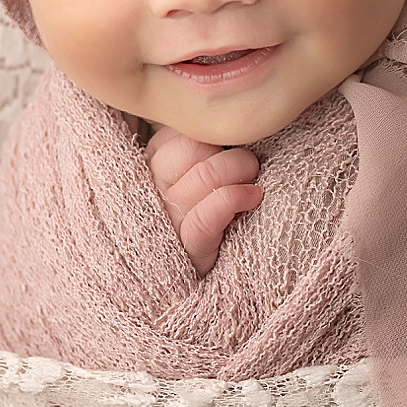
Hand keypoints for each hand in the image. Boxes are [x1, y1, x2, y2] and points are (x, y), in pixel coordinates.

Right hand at [144, 126, 263, 276]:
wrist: (205, 286)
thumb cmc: (212, 217)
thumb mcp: (198, 178)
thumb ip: (204, 150)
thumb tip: (231, 121)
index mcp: (152, 165)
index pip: (180, 132)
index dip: (212, 136)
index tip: (230, 148)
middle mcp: (152, 190)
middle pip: (191, 147)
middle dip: (229, 151)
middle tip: (249, 165)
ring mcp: (167, 221)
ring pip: (202, 175)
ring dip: (239, 171)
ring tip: (253, 184)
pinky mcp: (188, 251)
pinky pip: (205, 216)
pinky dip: (233, 199)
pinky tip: (252, 197)